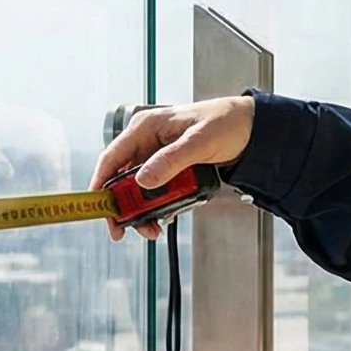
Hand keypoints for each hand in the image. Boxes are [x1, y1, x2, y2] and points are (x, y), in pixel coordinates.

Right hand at [91, 96, 255, 237]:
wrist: (251, 129)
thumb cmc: (227, 122)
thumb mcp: (199, 142)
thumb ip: (171, 161)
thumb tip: (144, 180)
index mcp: (147, 127)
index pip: (112, 157)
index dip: (101, 183)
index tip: (100, 207)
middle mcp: (148, 141)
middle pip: (122, 178)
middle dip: (124, 206)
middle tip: (127, 229)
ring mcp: (158, 156)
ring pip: (138, 189)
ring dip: (142, 211)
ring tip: (151, 228)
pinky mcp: (170, 169)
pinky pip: (155, 191)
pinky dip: (157, 206)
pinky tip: (164, 217)